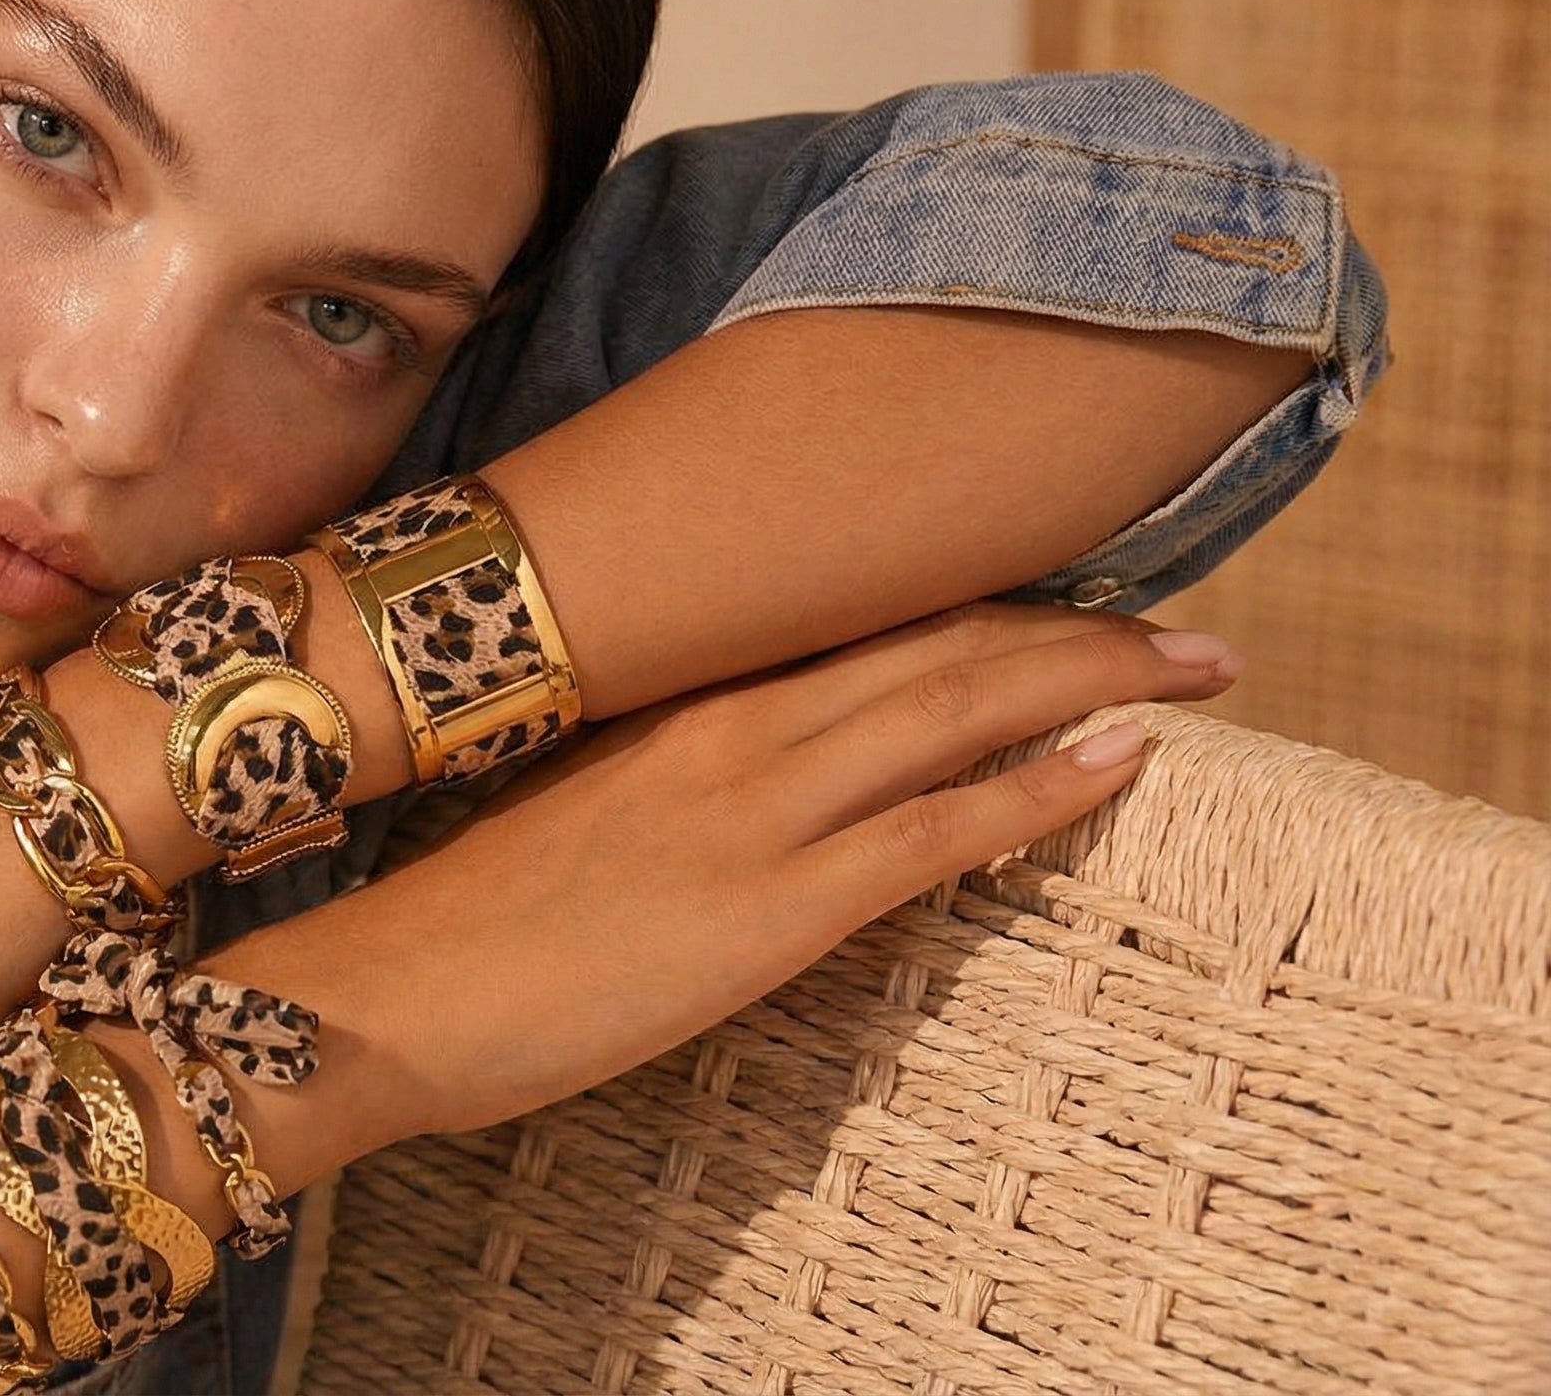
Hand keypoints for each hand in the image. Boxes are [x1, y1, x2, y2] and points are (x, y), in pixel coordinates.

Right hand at [213, 605, 1240, 1145]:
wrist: (391, 992)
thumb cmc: (469, 916)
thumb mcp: (582, 803)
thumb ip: (677, 771)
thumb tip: (756, 777)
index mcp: (684, 695)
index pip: (863, 617)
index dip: (983, 599)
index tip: (1070, 594)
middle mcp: (734, 721)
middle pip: (938, 639)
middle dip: (1078, 626)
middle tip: (1184, 625)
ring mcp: (759, 805)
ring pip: (957, 704)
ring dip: (1094, 679)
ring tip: (1195, 666)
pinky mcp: (774, 904)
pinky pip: (939, 828)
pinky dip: (1041, 788)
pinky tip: (1120, 762)